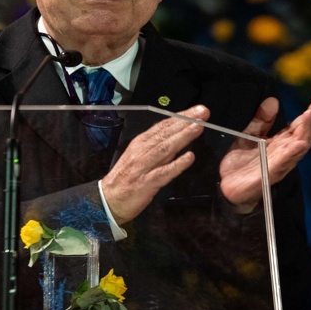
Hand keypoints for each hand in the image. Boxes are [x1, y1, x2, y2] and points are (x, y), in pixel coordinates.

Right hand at [101, 105, 209, 224]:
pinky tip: (189, 157)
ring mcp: (143, 167)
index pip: (162, 126)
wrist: (108, 199)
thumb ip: (156, 146)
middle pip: (166, 133)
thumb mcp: (139, 156)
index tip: (197, 110)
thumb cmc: (126, 178)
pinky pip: (163, 172)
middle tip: (202, 112)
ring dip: (183, 137)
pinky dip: (177, 164)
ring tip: (198, 127)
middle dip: (185, 122)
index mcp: (140, 143)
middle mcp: (141, 151)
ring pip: (165, 148)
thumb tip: (175, 134)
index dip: (180, 117)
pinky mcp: (146, 183)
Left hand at [219, 93, 310, 213]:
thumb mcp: (249, 136)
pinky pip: (281, 164)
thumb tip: (272, 101)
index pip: (300, 124)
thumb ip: (260, 120)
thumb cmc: (241, 164)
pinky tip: (300, 144)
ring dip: (307, 131)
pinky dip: (291, 154)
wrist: (226, 188)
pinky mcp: (267, 176)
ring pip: (297, 147)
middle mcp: (284, 153)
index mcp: (281, 142)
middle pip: (304, 133)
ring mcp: (278, 165)